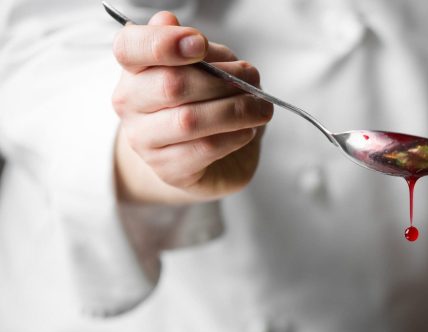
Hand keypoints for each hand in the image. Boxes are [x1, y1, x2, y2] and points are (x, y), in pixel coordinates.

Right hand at [111, 11, 272, 203]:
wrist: (204, 158)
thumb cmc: (204, 103)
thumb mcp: (205, 68)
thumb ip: (197, 50)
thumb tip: (179, 28)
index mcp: (133, 68)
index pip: (130, 47)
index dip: (163, 43)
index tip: (199, 45)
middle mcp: (129, 102)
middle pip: (170, 85)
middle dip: (221, 80)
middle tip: (253, 81)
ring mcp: (144, 140)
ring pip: (189, 121)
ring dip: (235, 111)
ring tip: (261, 109)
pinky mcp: (167, 170)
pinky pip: (204, 150)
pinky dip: (233, 137)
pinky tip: (248, 130)